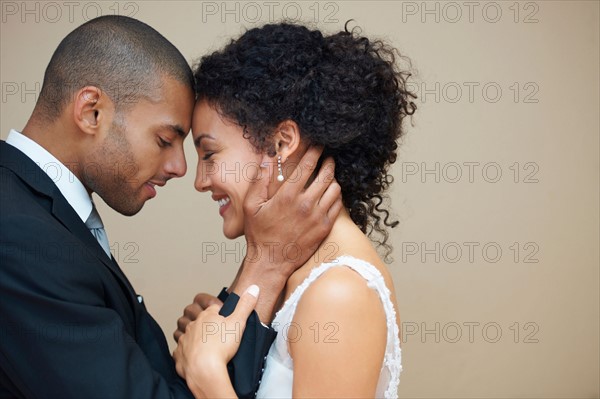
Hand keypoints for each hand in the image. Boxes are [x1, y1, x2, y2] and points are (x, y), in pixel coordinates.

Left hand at [173, 286, 259, 397]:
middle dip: (205, 325)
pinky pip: (180, 353)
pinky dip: (186, 355)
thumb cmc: (220, 346)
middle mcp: (193, 326)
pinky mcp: (179, 356)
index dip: (219, 313)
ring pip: (186, 335)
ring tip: (205, 346)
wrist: (205, 370)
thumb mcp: (238, 322)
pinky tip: (195, 359)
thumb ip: (245, 305)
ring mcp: (184, 341)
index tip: (225, 320)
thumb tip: (253, 288)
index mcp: (206, 316)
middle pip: (197, 320)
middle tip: (216, 334)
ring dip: (193, 338)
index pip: (212, 308)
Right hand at [235, 146, 342, 320]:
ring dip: (333, 179)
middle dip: (328, 162)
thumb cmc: (259, 234)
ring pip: (335, 189)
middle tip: (328, 158)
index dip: (315, 151)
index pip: (307, 165)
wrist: (271, 262)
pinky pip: (338, 205)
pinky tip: (331, 194)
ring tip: (329, 175)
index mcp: (287, 196)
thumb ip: (259, 180)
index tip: (318, 145)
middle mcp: (305, 204)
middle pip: (326, 174)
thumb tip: (267, 158)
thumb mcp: (250, 206)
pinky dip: (336, 196)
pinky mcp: (324, 228)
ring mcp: (317, 217)